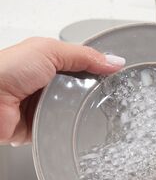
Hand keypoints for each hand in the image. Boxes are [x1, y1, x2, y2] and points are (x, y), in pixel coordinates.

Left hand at [0, 37, 124, 144]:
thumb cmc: (3, 70)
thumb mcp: (48, 50)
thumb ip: (83, 55)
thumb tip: (114, 61)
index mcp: (49, 62)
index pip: (85, 64)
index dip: (102, 68)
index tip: (120, 73)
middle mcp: (48, 84)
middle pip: (84, 89)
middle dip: (94, 91)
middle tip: (110, 93)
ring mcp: (44, 106)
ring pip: (76, 110)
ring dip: (82, 110)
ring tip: (91, 108)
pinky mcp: (41, 128)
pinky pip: (63, 129)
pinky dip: (69, 128)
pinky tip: (76, 124)